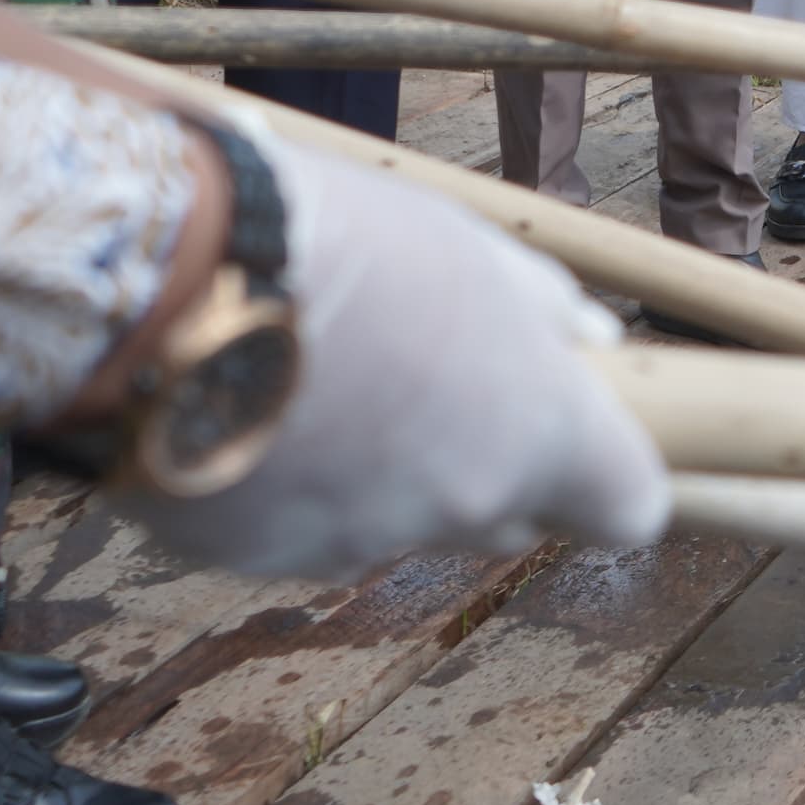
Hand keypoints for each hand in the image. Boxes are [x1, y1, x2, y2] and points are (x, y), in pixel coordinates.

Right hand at [117, 130, 668, 581]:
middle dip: (482, 467)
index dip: (607, 479)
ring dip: (376, 475)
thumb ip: (544, 309)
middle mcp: (459, 509)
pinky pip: (297, 531)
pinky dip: (287, 489)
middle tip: (422, 383)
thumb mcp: (475, 249)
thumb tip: (595, 341)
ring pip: (395, 523)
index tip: (579, 442)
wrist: (177, 285)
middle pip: (505, 517)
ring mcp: (355, 543)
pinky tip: (247, 410)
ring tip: (316, 378)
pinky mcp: (256, 559)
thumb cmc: (349, 246)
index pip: (627, 510)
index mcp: (537, 435)